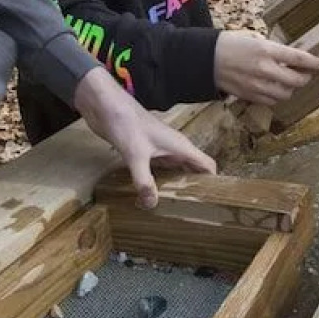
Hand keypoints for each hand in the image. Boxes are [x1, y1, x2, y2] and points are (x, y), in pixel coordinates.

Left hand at [73, 68, 215, 207]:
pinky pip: (160, 170)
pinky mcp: (145, 151)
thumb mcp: (136, 155)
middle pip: (193, 171)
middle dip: (194, 189)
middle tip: (193, 212)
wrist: (105, 105)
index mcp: (181, 146)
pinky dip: (160, 182)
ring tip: (175, 209)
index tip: (212, 203)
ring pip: (176, 171)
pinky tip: (153, 195)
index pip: (208, 165)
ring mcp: (160, 149)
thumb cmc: (126, 123)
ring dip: (177, 187)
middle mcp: (174, 148)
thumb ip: (144, 181)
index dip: (213, 183)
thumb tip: (152, 205)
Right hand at [213, 30, 318, 106]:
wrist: (206, 59)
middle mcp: (264, 69)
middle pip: (296, 80)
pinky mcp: (250, 96)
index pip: (298, 58)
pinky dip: (278, 95)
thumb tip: (292, 58)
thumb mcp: (255, 39)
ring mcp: (257, 85)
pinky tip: (275, 87)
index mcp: (266, 50)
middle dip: (305, 77)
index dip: (315, 63)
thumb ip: (274, 49)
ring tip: (289, 80)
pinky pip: (272, 101)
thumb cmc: (230, 44)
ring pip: (286, 93)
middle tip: (305, 73)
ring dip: (292, 87)